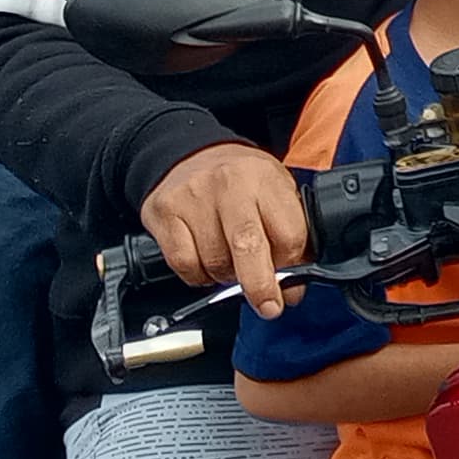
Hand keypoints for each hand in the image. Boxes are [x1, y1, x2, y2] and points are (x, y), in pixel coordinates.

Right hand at [139, 143, 317, 318]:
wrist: (189, 152)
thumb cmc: (239, 179)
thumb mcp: (275, 191)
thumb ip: (289, 232)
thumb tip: (291, 288)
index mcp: (265, 179)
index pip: (289, 234)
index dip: (293, 265)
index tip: (292, 282)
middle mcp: (229, 185)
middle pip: (249, 246)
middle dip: (261, 286)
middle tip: (269, 306)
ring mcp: (194, 198)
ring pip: (215, 262)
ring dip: (226, 277)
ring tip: (229, 263)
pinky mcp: (165, 212)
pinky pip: (184, 264)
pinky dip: (197, 275)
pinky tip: (205, 264)